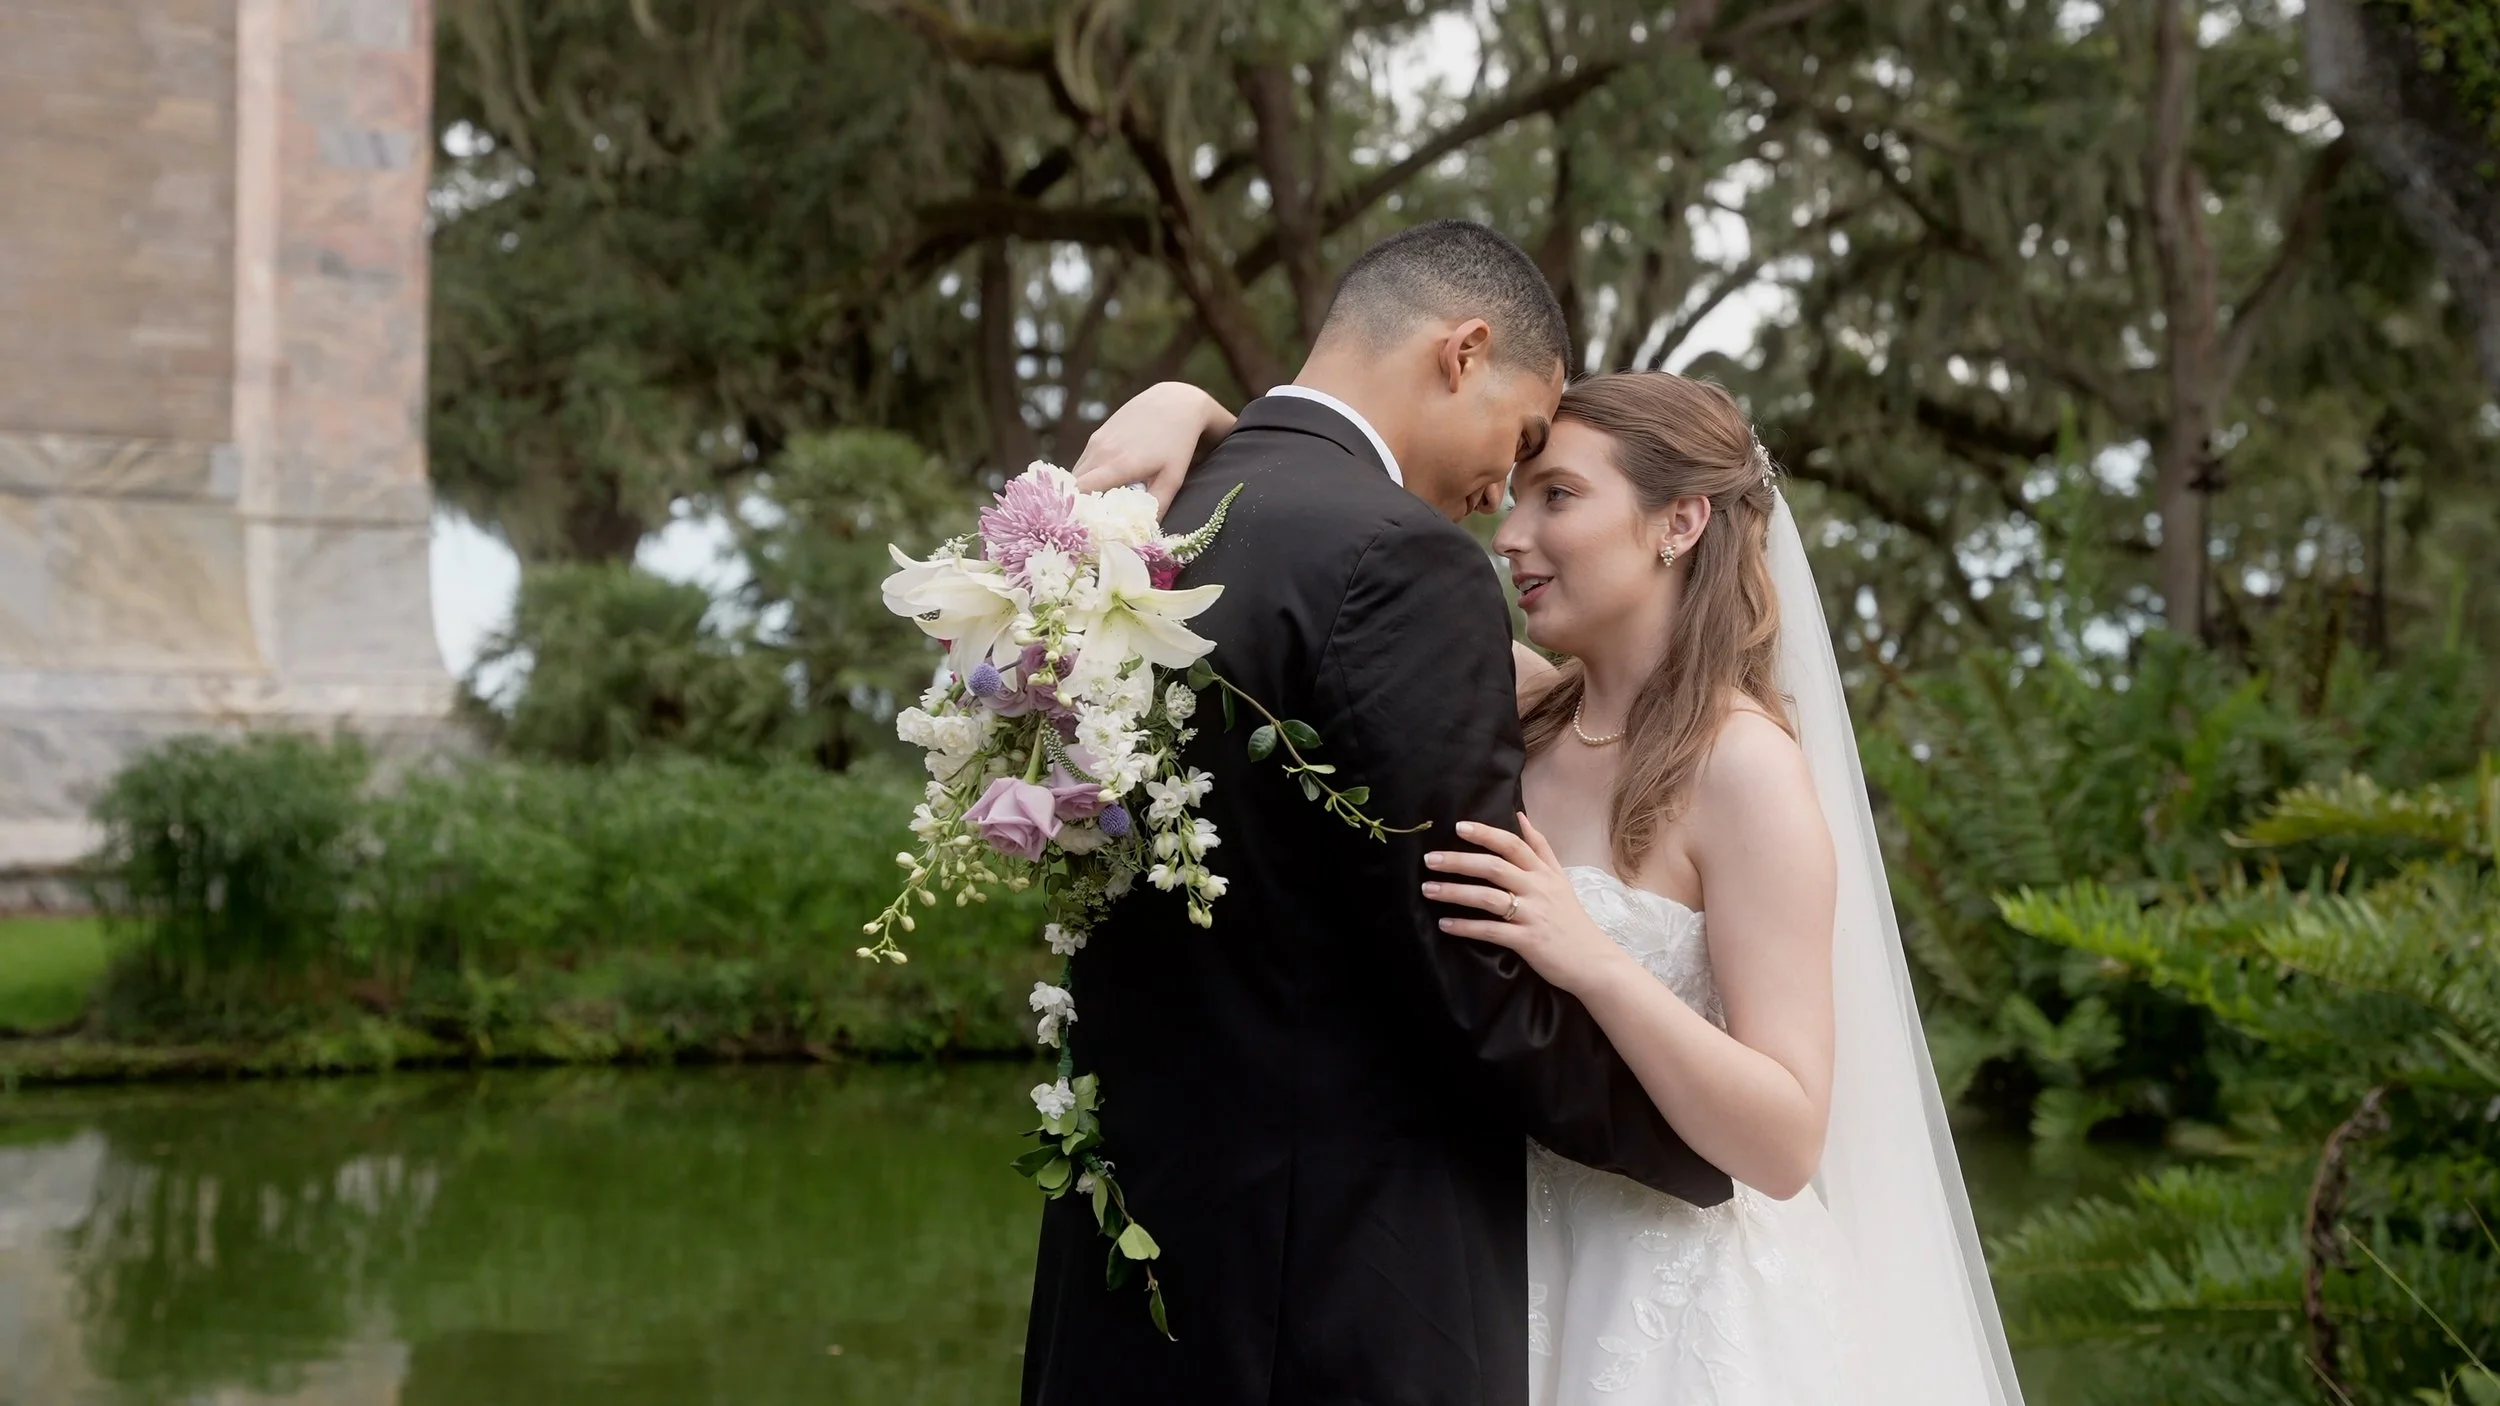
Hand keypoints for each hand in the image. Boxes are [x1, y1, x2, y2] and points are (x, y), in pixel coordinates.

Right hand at [1071, 382, 1231, 516]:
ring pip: (1076, 475)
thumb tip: (1144, 534)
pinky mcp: (1096, 436)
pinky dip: (1085, 478)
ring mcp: (1096, 442)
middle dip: (1076, 507)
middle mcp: (1101, 452)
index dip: (1077, 512)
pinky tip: (1099, 489)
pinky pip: (1083, 464)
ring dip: (1080, 493)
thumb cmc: (1177, 443)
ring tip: (1091, 512)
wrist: (1173, 402)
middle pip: (1074, 487)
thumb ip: (1158, 505)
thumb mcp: (1174, 477)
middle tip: (1086, 527)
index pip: (1081, 493)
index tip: (1082, 530)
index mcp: (1118, 465)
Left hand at [1424, 815, 1634, 998]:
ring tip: (1429, 889)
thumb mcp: (1560, 879)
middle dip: (1459, 861)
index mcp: (1544, 873)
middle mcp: (1538, 889)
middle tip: (1430, 859)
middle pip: (1495, 867)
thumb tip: (1520, 817)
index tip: (1459, 827)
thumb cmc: (1571, 919)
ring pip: (1489, 898)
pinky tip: (1445, 924)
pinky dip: (1466, 927)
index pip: (1512, 845)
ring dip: (1455, 892)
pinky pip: (1491, 931)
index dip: (1486, 834)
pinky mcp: (1528, 941)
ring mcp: (1533, 915)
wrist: (1594, 961)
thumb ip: (1540, 848)